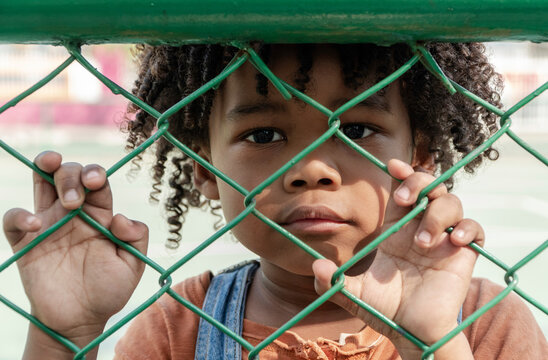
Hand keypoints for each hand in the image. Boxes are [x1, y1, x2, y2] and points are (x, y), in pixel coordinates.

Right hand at [2, 151, 147, 345]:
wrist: (79, 321)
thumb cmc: (108, 291)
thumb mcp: (132, 265)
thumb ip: (137, 238)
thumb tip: (121, 218)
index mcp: (100, 215)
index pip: (97, 182)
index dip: (95, 174)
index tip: (95, 182)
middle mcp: (74, 214)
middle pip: (70, 174)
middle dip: (72, 174)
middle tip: (74, 201)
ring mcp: (49, 224)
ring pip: (41, 181)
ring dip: (45, 168)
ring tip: (54, 178)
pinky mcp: (26, 242)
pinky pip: (13, 219)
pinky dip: (20, 215)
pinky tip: (35, 224)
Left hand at [313, 159, 482, 357]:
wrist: (411, 333)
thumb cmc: (385, 310)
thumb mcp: (355, 293)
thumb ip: (333, 281)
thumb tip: (315, 266)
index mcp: (396, 229)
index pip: (402, 189)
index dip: (401, 173)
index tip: (392, 165)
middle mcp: (420, 228)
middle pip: (430, 185)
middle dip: (419, 182)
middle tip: (405, 199)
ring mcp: (444, 240)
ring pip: (452, 202)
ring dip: (437, 213)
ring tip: (423, 242)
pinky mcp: (463, 255)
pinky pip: (476, 228)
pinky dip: (468, 228)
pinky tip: (454, 241)